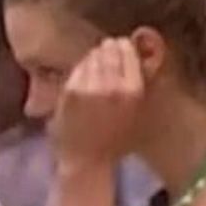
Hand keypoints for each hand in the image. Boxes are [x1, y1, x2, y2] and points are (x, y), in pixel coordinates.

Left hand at [51, 38, 144, 168]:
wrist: (87, 159)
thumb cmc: (114, 138)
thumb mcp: (135, 109)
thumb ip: (134, 81)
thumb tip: (131, 49)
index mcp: (133, 90)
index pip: (128, 53)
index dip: (123, 47)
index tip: (121, 46)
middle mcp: (112, 85)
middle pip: (109, 51)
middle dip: (108, 49)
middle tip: (106, 50)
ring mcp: (89, 87)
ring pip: (92, 57)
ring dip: (94, 57)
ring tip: (95, 63)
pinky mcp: (70, 91)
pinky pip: (77, 69)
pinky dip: (80, 69)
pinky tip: (83, 75)